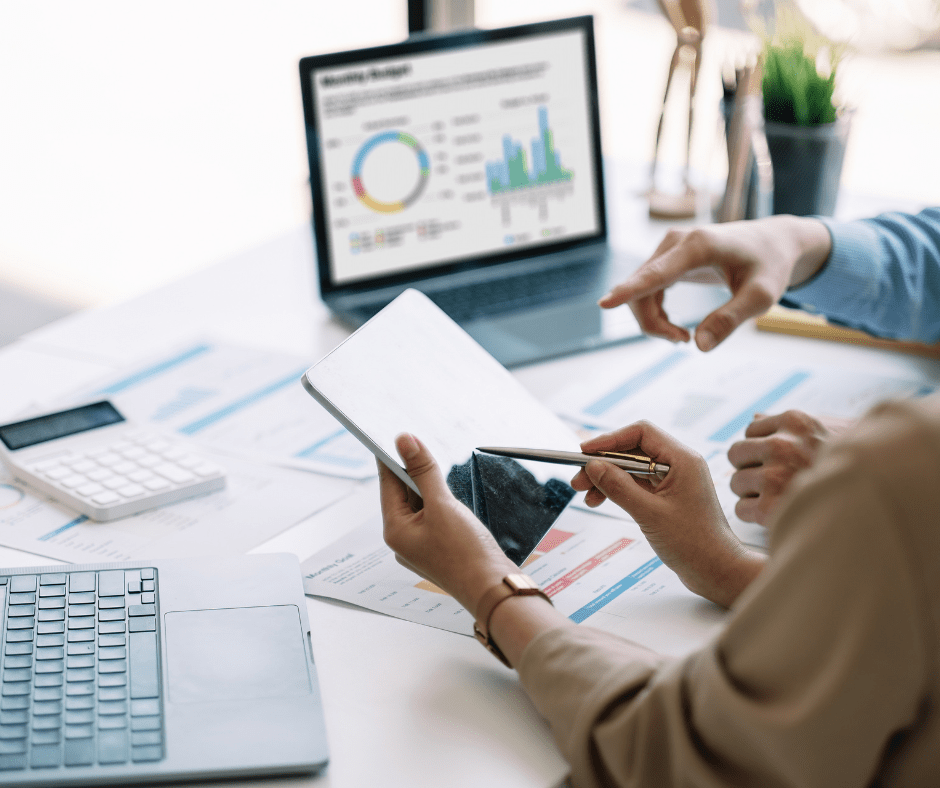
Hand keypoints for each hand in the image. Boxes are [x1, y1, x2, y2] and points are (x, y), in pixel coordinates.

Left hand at [378, 433, 516, 616]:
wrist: (494, 589)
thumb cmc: (466, 554)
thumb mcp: (443, 504)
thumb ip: (423, 470)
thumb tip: (404, 441)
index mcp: (395, 530)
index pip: (387, 484)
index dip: (391, 457)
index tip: (394, 434)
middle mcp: (404, 539)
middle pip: (402, 494)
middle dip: (413, 471)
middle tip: (420, 443)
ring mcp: (421, 546)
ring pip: (419, 504)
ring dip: (428, 485)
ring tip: (436, 465)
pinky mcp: (439, 548)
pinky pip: (433, 516)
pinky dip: (439, 501)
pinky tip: (450, 494)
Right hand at [571, 422, 763, 607]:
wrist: (717, 571)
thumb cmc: (694, 544)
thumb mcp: (650, 514)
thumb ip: (619, 487)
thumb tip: (593, 467)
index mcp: (682, 460)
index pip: (640, 434)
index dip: (609, 440)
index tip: (585, 452)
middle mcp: (679, 464)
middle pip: (633, 450)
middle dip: (603, 462)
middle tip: (579, 480)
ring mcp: (674, 480)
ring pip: (631, 468)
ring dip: (607, 478)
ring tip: (586, 495)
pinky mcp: (668, 496)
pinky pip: (637, 483)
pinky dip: (617, 489)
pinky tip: (601, 500)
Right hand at [599, 216, 831, 350]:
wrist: (772, 242)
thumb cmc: (769, 267)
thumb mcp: (762, 296)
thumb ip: (731, 319)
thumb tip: (699, 345)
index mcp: (699, 246)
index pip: (656, 274)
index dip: (630, 291)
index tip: (604, 304)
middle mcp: (676, 242)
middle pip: (642, 289)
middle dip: (653, 324)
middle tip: (684, 341)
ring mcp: (668, 247)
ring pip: (639, 292)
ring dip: (653, 321)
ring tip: (684, 337)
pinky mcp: (666, 257)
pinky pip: (645, 289)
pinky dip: (654, 313)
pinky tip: (675, 326)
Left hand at [728, 410, 853, 523]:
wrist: (879, 499)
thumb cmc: (854, 468)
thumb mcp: (826, 433)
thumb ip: (790, 426)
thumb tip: (755, 417)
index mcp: (796, 422)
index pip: (751, 430)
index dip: (762, 447)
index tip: (778, 460)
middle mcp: (782, 445)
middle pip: (736, 454)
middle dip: (750, 467)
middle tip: (773, 481)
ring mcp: (775, 476)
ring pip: (736, 482)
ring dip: (752, 492)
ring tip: (779, 497)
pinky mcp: (769, 507)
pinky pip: (741, 509)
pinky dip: (754, 515)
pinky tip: (777, 513)